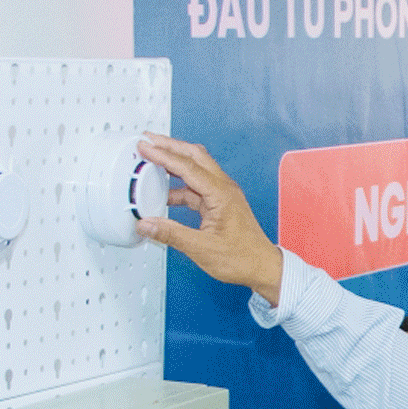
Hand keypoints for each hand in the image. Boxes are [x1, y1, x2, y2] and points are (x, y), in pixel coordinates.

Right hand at [133, 134, 286, 305]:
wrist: (262, 267)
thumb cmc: (243, 258)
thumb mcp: (201, 248)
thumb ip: (171, 234)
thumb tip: (146, 224)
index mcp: (221, 194)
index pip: (187, 166)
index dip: (163, 155)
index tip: (145, 146)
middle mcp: (224, 188)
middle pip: (194, 156)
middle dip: (170, 146)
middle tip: (148, 140)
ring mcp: (223, 195)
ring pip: (196, 169)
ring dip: (174, 163)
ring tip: (153, 161)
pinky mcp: (220, 203)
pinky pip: (196, 186)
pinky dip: (179, 184)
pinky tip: (164, 192)